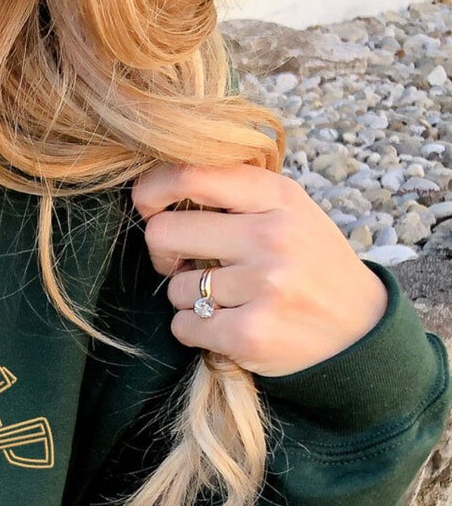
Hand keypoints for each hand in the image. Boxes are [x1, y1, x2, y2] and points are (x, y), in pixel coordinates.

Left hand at [132, 162, 390, 377]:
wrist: (357, 327)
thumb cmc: (306, 264)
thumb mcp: (286, 211)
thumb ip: (233, 195)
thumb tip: (157, 189)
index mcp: (277, 197)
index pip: (190, 173)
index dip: (151, 190)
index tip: (148, 207)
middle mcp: (271, 236)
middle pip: (165, 233)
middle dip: (163, 253)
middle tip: (184, 264)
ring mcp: (263, 285)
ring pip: (175, 288)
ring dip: (188, 298)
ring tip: (228, 299)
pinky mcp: (249, 332)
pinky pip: (183, 326)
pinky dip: (195, 330)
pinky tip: (229, 325)